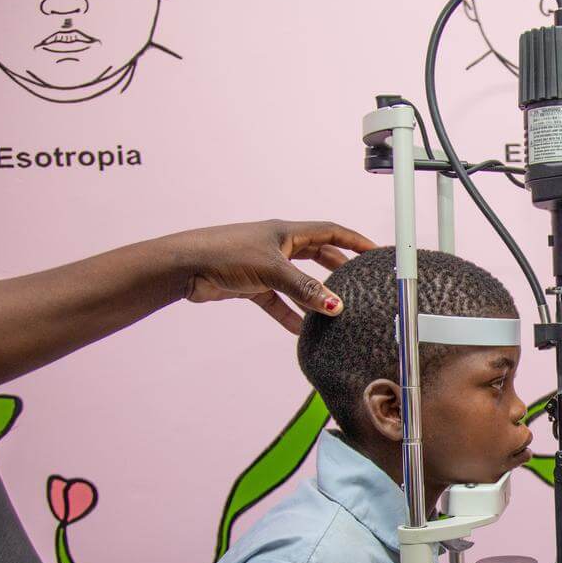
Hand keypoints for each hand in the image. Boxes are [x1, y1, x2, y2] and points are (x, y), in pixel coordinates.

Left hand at [171, 219, 375, 332]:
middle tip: (359, 282)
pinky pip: (277, 302)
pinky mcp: (251, 285)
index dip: (355, 241)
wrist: (185, 266)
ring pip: (298, 282)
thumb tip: (335, 305)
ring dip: (313, 297)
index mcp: (287, 232)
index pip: (331, 232)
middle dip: (338, 269)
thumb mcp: (272, 270)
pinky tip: (301, 330)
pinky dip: (289, 314)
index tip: (375, 252)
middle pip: (317, 257)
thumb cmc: (225, 252)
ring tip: (334, 312)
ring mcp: (264, 266)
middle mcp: (278, 246)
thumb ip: (305, 289)